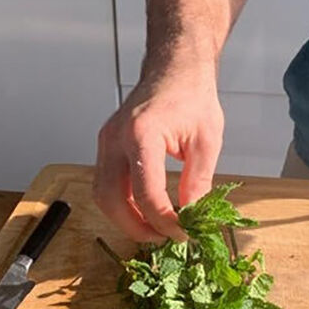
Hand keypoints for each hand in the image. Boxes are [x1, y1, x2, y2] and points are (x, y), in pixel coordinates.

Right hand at [94, 70, 223, 242]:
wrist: (174, 69)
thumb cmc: (191, 96)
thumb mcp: (207, 141)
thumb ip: (198, 181)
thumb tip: (192, 217)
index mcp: (142, 134)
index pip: (146, 192)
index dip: (163, 220)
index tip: (182, 233)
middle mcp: (115, 138)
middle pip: (112, 199)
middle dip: (136, 227)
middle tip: (162, 239)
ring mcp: (105, 141)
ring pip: (102, 194)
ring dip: (124, 219)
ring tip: (152, 230)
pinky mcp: (105, 146)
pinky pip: (104, 183)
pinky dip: (120, 204)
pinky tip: (141, 212)